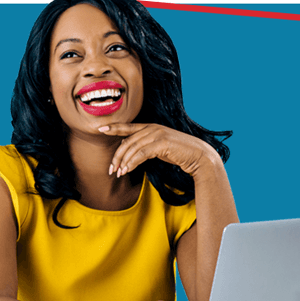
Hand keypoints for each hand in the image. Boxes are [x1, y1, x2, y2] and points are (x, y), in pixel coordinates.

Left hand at [98, 123, 217, 177]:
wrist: (198, 156)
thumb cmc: (179, 153)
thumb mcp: (159, 148)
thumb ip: (145, 147)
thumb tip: (129, 152)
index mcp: (151, 127)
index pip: (128, 127)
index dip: (114, 127)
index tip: (100, 129)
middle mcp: (152, 128)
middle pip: (127, 141)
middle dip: (117, 156)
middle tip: (111, 169)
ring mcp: (157, 134)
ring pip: (133, 148)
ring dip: (124, 162)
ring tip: (118, 173)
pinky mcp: (162, 143)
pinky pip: (142, 154)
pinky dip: (133, 162)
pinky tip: (128, 170)